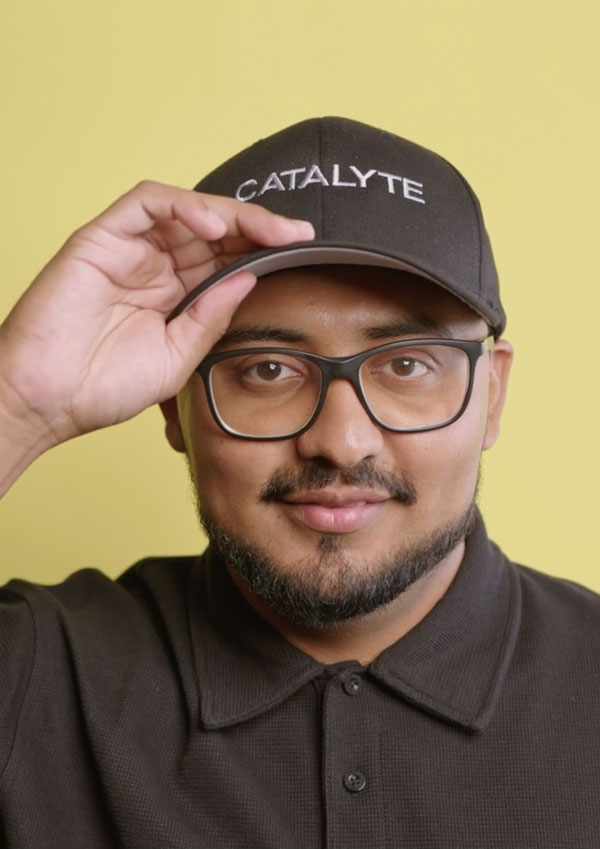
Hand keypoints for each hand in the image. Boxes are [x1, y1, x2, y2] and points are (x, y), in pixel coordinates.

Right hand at [0, 180, 313, 447]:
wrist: (47, 402)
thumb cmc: (103, 387)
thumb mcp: (177, 356)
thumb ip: (210, 315)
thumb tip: (249, 277)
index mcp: (173, 295)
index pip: (224, 259)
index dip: (261, 251)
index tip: (301, 252)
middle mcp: (153, 267)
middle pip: (212, 230)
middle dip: (258, 227)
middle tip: (298, 234)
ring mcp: (127, 250)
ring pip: (185, 210)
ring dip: (230, 213)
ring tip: (268, 229)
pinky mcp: (100, 238)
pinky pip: (145, 204)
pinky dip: (182, 206)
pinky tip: (213, 225)